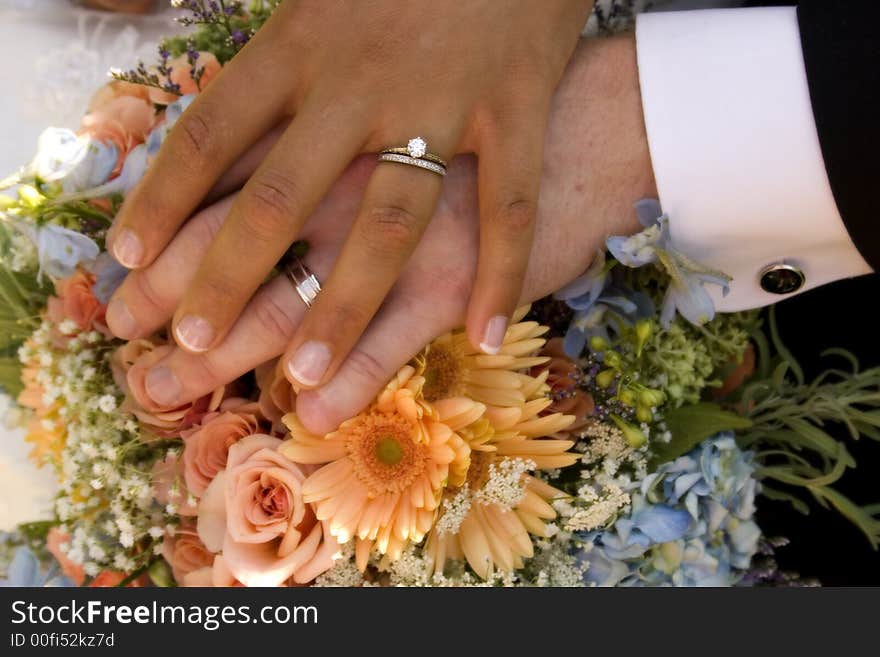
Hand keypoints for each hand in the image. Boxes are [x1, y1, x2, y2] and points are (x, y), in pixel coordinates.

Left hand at [106, 0, 594, 392]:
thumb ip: (273, 66)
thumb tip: (214, 137)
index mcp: (300, 44)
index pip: (209, 134)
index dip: (164, 204)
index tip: (126, 263)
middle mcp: (360, 82)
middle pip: (278, 197)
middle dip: (226, 278)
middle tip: (185, 347)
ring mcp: (441, 103)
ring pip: (387, 224)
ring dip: (343, 307)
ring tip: (303, 376)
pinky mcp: (515, 113)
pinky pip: (509, 207)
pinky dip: (502, 273)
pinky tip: (484, 338)